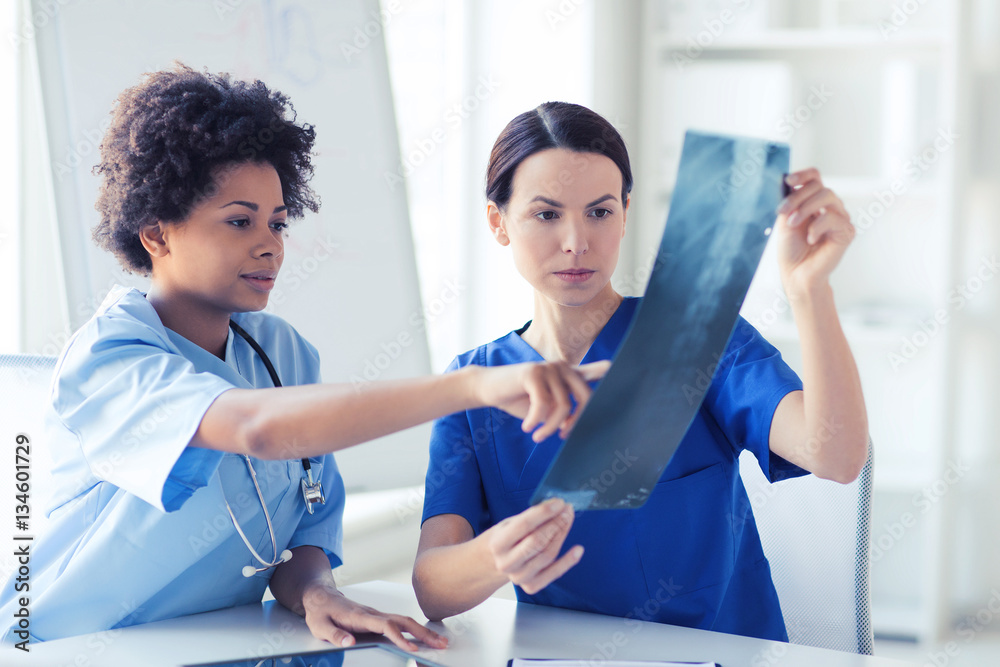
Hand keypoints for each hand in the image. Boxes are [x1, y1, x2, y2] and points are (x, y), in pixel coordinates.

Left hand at [301, 585, 448, 651]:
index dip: (399, 637)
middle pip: (403, 621)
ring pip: (405, 621)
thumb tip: (349, 643)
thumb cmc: (321, 612)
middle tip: (441, 644)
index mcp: (360, 617)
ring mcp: (377, 615)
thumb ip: (335, 635)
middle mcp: (373, 614)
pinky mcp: (378, 618)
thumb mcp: (320, 626)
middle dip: (423, 633)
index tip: (412, 649)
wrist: (320, 597)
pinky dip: (415, 629)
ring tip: (440, 641)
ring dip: (423, 631)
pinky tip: (423, 636)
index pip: (385, 626)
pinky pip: (400, 623)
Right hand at [475, 360, 609, 441]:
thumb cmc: (519, 399)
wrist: (489, 388)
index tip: (620, 371)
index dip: (611, 372)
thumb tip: (578, 425)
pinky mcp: (533, 373)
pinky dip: (535, 421)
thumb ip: (565, 409)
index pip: (597, 371)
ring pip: (562, 406)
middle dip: (575, 422)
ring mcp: (549, 367)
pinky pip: (543, 404)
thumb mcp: (546, 404)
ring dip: (549, 428)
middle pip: (585, 397)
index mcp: (569, 374)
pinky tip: (526, 427)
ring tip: (537, 436)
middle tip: (561, 435)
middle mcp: (563, 366)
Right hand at [481, 497, 582, 593]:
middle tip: (567, 510)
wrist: (496, 562)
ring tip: (568, 520)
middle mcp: (506, 563)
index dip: (544, 512)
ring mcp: (519, 577)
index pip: (524, 525)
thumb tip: (556, 506)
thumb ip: (531, 516)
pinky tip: (578, 549)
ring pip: (548, 555)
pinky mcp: (531, 586)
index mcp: (497, 544)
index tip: (559, 502)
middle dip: (556, 523)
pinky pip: (554, 573)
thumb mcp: (510, 523)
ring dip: (562, 535)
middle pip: (538, 541)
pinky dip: (568, 561)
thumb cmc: (507, 538)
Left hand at [774, 168, 854, 296]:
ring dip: (805, 209)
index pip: (815, 178)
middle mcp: (830, 208)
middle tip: (783, 212)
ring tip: (793, 224)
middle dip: (798, 197)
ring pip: (827, 197)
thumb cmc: (791, 250)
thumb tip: (791, 184)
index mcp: (815, 203)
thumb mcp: (786, 221)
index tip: (789, 181)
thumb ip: (791, 202)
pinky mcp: (847, 231)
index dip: (803, 175)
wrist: (797, 273)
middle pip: (819, 186)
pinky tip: (811, 239)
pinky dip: (816, 227)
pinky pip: (832, 218)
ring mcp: (840, 218)